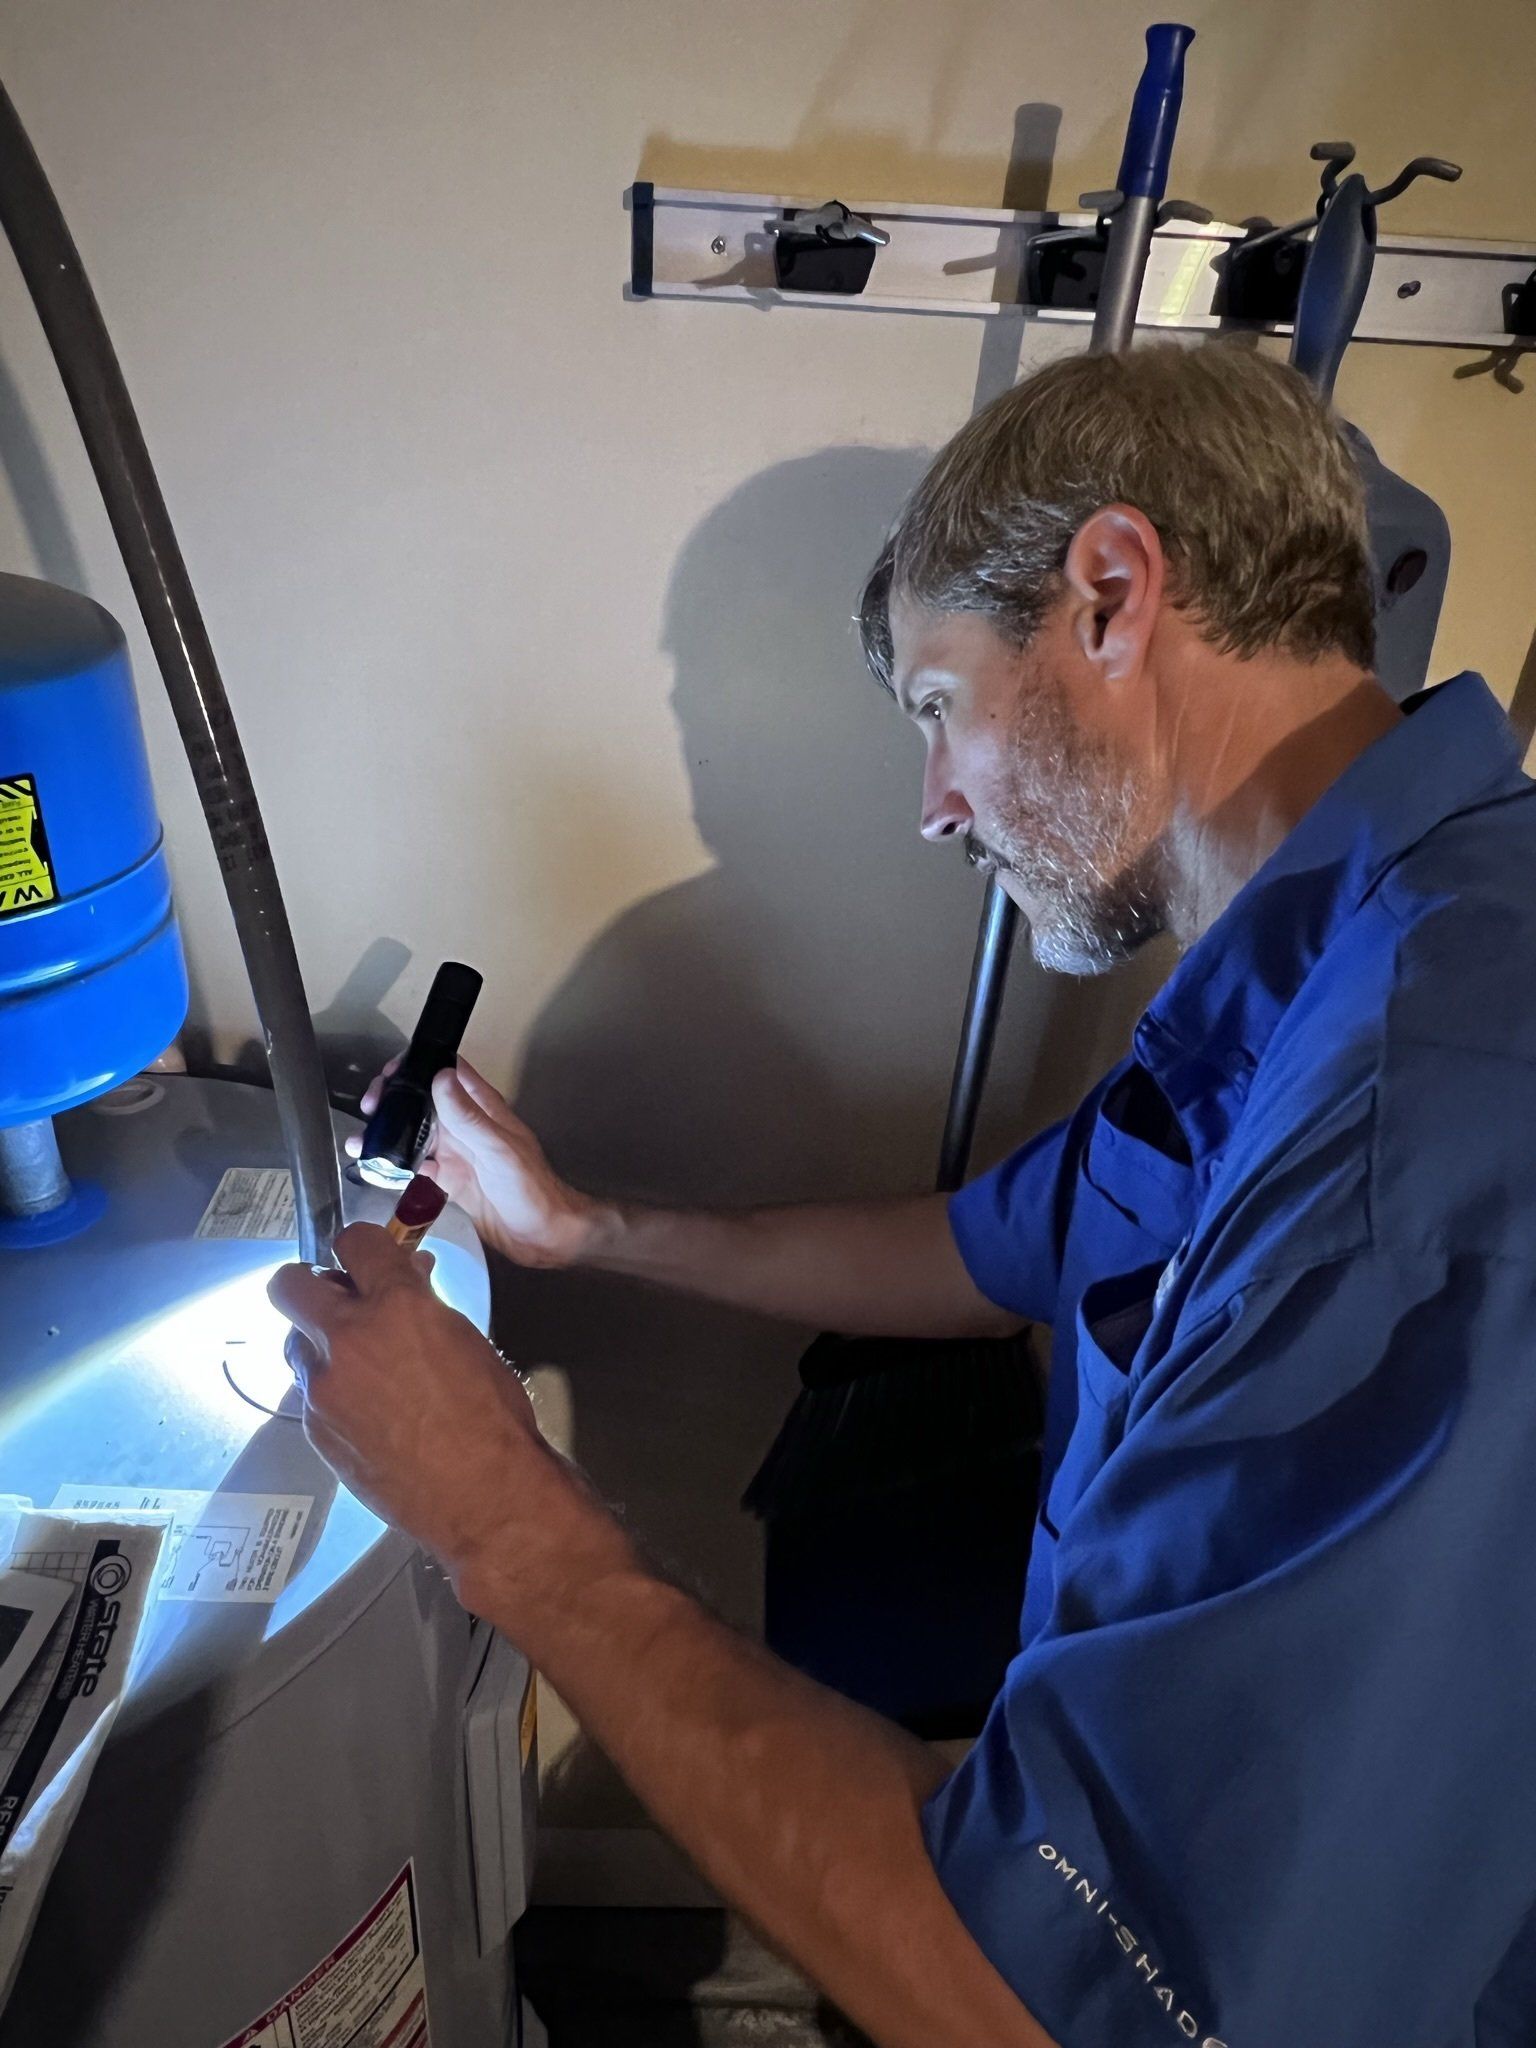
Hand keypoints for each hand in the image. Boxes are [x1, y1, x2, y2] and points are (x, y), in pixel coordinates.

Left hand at [269, 1223, 560, 1597]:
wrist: (484, 1496)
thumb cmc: (493, 1419)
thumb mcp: (466, 1340)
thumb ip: (424, 1303)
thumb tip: (407, 1278)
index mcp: (396, 1306)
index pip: (355, 1241)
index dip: (363, 1245)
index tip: (368, 1256)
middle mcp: (348, 1339)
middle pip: (290, 1284)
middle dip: (310, 1284)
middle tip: (338, 1299)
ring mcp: (324, 1387)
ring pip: (296, 1343)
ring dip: (320, 1344)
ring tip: (360, 1365)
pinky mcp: (315, 1428)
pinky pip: (310, 1392)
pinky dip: (332, 1391)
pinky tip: (368, 1412)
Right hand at [348, 1057, 602, 1268]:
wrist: (543, 1236)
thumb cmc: (530, 1187)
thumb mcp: (498, 1148)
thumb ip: (469, 1116)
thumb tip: (440, 1076)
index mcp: (482, 1109)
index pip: (448, 1071)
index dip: (418, 1065)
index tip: (389, 1074)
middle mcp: (466, 1126)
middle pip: (423, 1101)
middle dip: (393, 1101)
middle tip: (370, 1110)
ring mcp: (456, 1153)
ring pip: (415, 1134)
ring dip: (388, 1135)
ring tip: (360, 1143)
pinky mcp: (448, 1181)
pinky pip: (417, 1167)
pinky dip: (395, 1166)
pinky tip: (373, 1169)